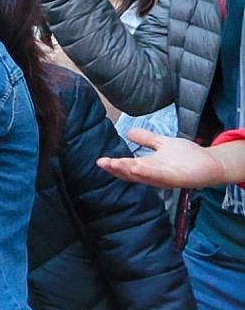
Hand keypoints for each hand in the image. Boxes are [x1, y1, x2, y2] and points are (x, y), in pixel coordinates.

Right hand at [98, 129, 236, 189]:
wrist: (210, 164)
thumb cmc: (188, 157)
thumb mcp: (162, 144)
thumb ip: (146, 139)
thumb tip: (128, 131)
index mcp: (148, 166)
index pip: (126, 167)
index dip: (113, 164)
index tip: (100, 160)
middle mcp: (152, 174)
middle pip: (130, 172)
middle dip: (116, 168)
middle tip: (102, 162)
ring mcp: (163, 177)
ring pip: (141, 175)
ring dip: (127, 170)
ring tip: (113, 164)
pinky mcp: (175, 178)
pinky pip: (159, 176)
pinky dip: (147, 173)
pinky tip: (136, 167)